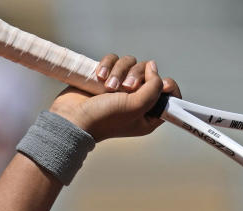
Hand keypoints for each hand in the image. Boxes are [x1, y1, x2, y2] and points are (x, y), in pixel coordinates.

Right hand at [48, 57, 180, 142]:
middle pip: (148, 73)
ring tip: (108, 86)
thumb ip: (153, 87)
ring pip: (130, 64)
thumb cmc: (105, 118)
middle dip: (136, 76)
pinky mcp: (106, 78)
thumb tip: (154, 67)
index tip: (162, 83)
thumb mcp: (136, 106)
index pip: (169, 94)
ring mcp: (120, 88)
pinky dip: (107, 65)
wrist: (73, 118)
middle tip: (125, 88)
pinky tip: (99, 77)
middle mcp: (137, 100)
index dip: (167, 85)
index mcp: (149, 114)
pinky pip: (113, 60)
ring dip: (119, 71)